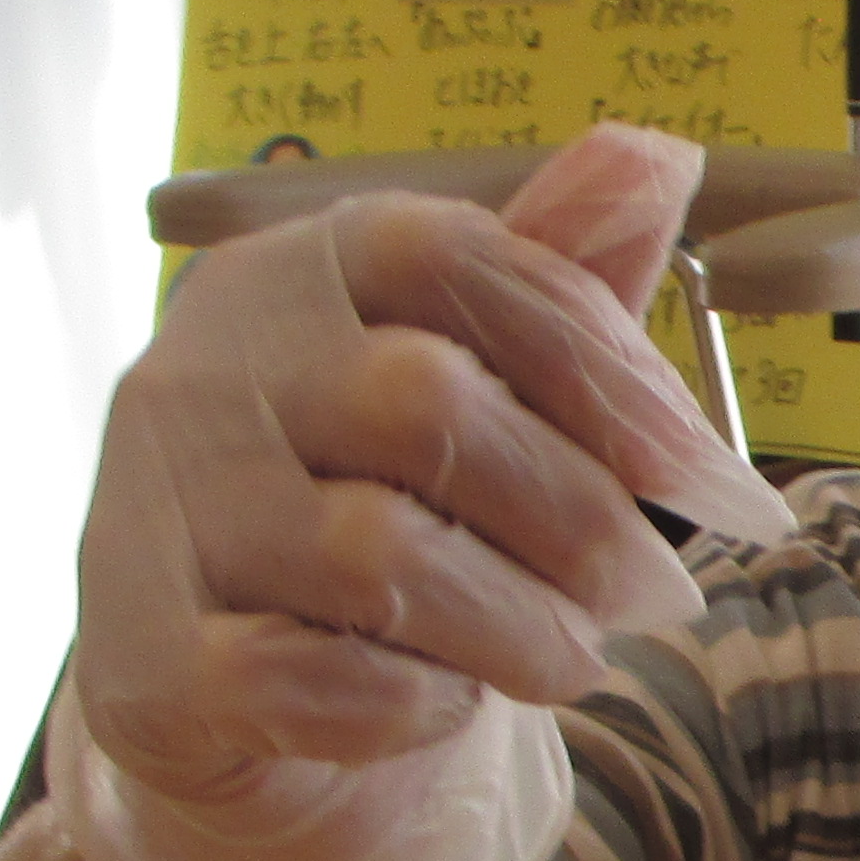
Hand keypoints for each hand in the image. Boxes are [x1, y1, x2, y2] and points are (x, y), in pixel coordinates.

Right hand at [52, 125, 788, 860]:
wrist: (239, 706)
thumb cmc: (386, 514)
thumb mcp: (480, 388)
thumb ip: (554, 283)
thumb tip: (656, 154)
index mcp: (297, 272)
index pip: (461, 263)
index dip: (608, 369)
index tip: (712, 479)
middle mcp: (204, 370)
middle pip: (427, 405)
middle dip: (581, 517)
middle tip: (658, 594)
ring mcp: (160, 514)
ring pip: (378, 555)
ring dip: (517, 625)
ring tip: (570, 661)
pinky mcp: (147, 662)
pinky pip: (304, 679)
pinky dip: (411, 702)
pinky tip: (445, 702)